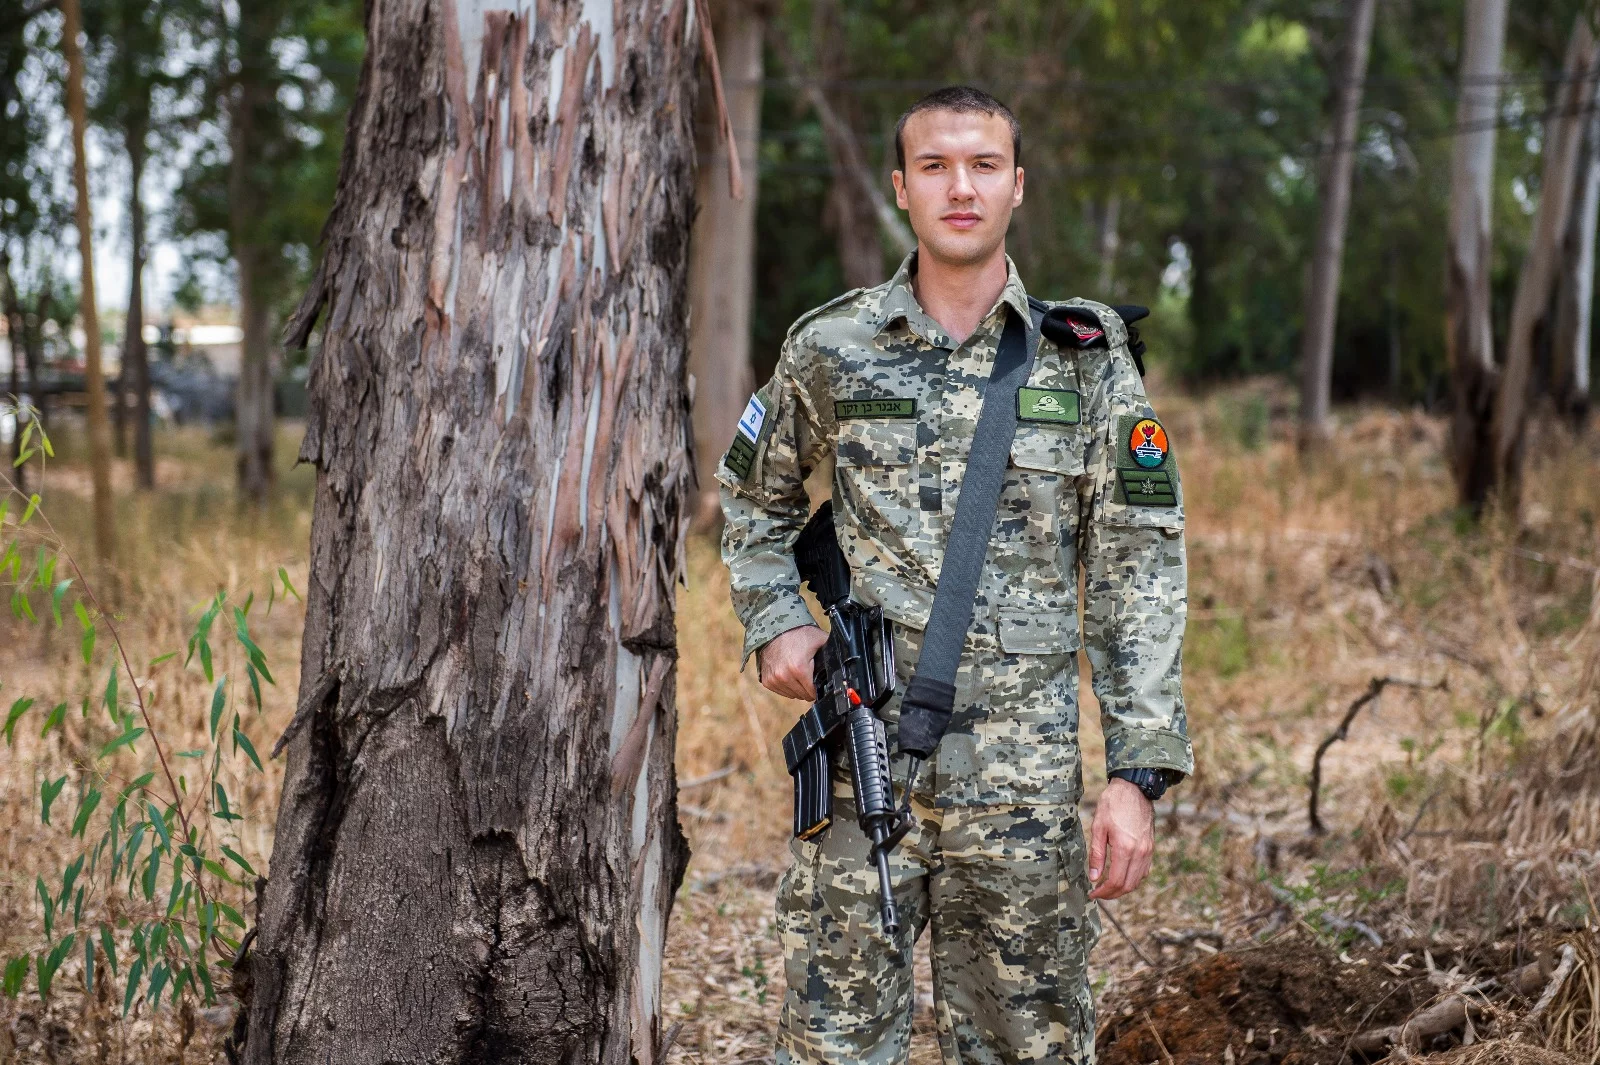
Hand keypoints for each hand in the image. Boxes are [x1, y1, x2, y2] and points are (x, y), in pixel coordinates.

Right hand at [758, 625, 828, 700]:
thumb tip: (846, 662)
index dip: (818, 688)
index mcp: (799, 669)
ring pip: (792, 695)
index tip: (818, 680)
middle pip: (803, 695)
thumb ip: (833, 652)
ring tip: (798, 672)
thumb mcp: (820, 640)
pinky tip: (789, 673)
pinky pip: (781, 691)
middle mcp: (784, 676)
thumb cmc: (798, 633)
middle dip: (808, 687)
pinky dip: (786, 685)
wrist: (775, 627)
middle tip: (809, 674)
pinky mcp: (766, 680)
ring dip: (797, 688)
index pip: (813, 692)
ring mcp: (774, 679)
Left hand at [1087, 777, 1154, 899]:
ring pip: (1137, 881)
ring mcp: (1148, 851)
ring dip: (1122, 888)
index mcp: (1125, 848)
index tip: (1092, 893)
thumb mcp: (1098, 827)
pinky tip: (1121, 875)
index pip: (1115, 881)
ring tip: (1107, 887)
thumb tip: (1093, 878)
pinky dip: (1133, 879)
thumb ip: (1096, 854)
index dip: (1103, 892)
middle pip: (1128, 885)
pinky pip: (1144, 871)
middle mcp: (1140, 853)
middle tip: (1098, 893)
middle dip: (1112, 894)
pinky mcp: (1151, 848)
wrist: (1134, 789)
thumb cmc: (1113, 804)